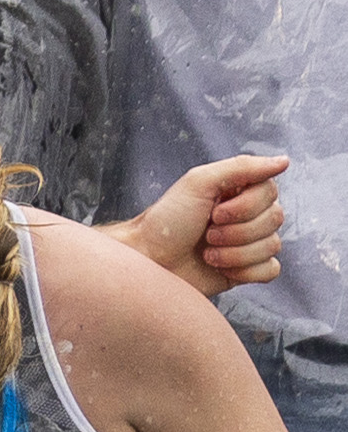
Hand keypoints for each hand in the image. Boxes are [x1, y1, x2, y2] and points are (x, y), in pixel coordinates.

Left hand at [124, 151, 292, 294]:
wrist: (147, 262)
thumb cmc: (166, 221)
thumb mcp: (198, 183)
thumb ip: (242, 167)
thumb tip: (285, 161)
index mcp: (239, 192)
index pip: (271, 193)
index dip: (244, 207)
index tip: (213, 212)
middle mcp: (248, 216)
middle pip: (275, 219)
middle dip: (236, 231)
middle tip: (206, 233)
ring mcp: (248, 244)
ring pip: (273, 245)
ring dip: (235, 252)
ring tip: (207, 253)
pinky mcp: (246, 270)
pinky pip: (270, 270)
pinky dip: (245, 270)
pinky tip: (220, 267)